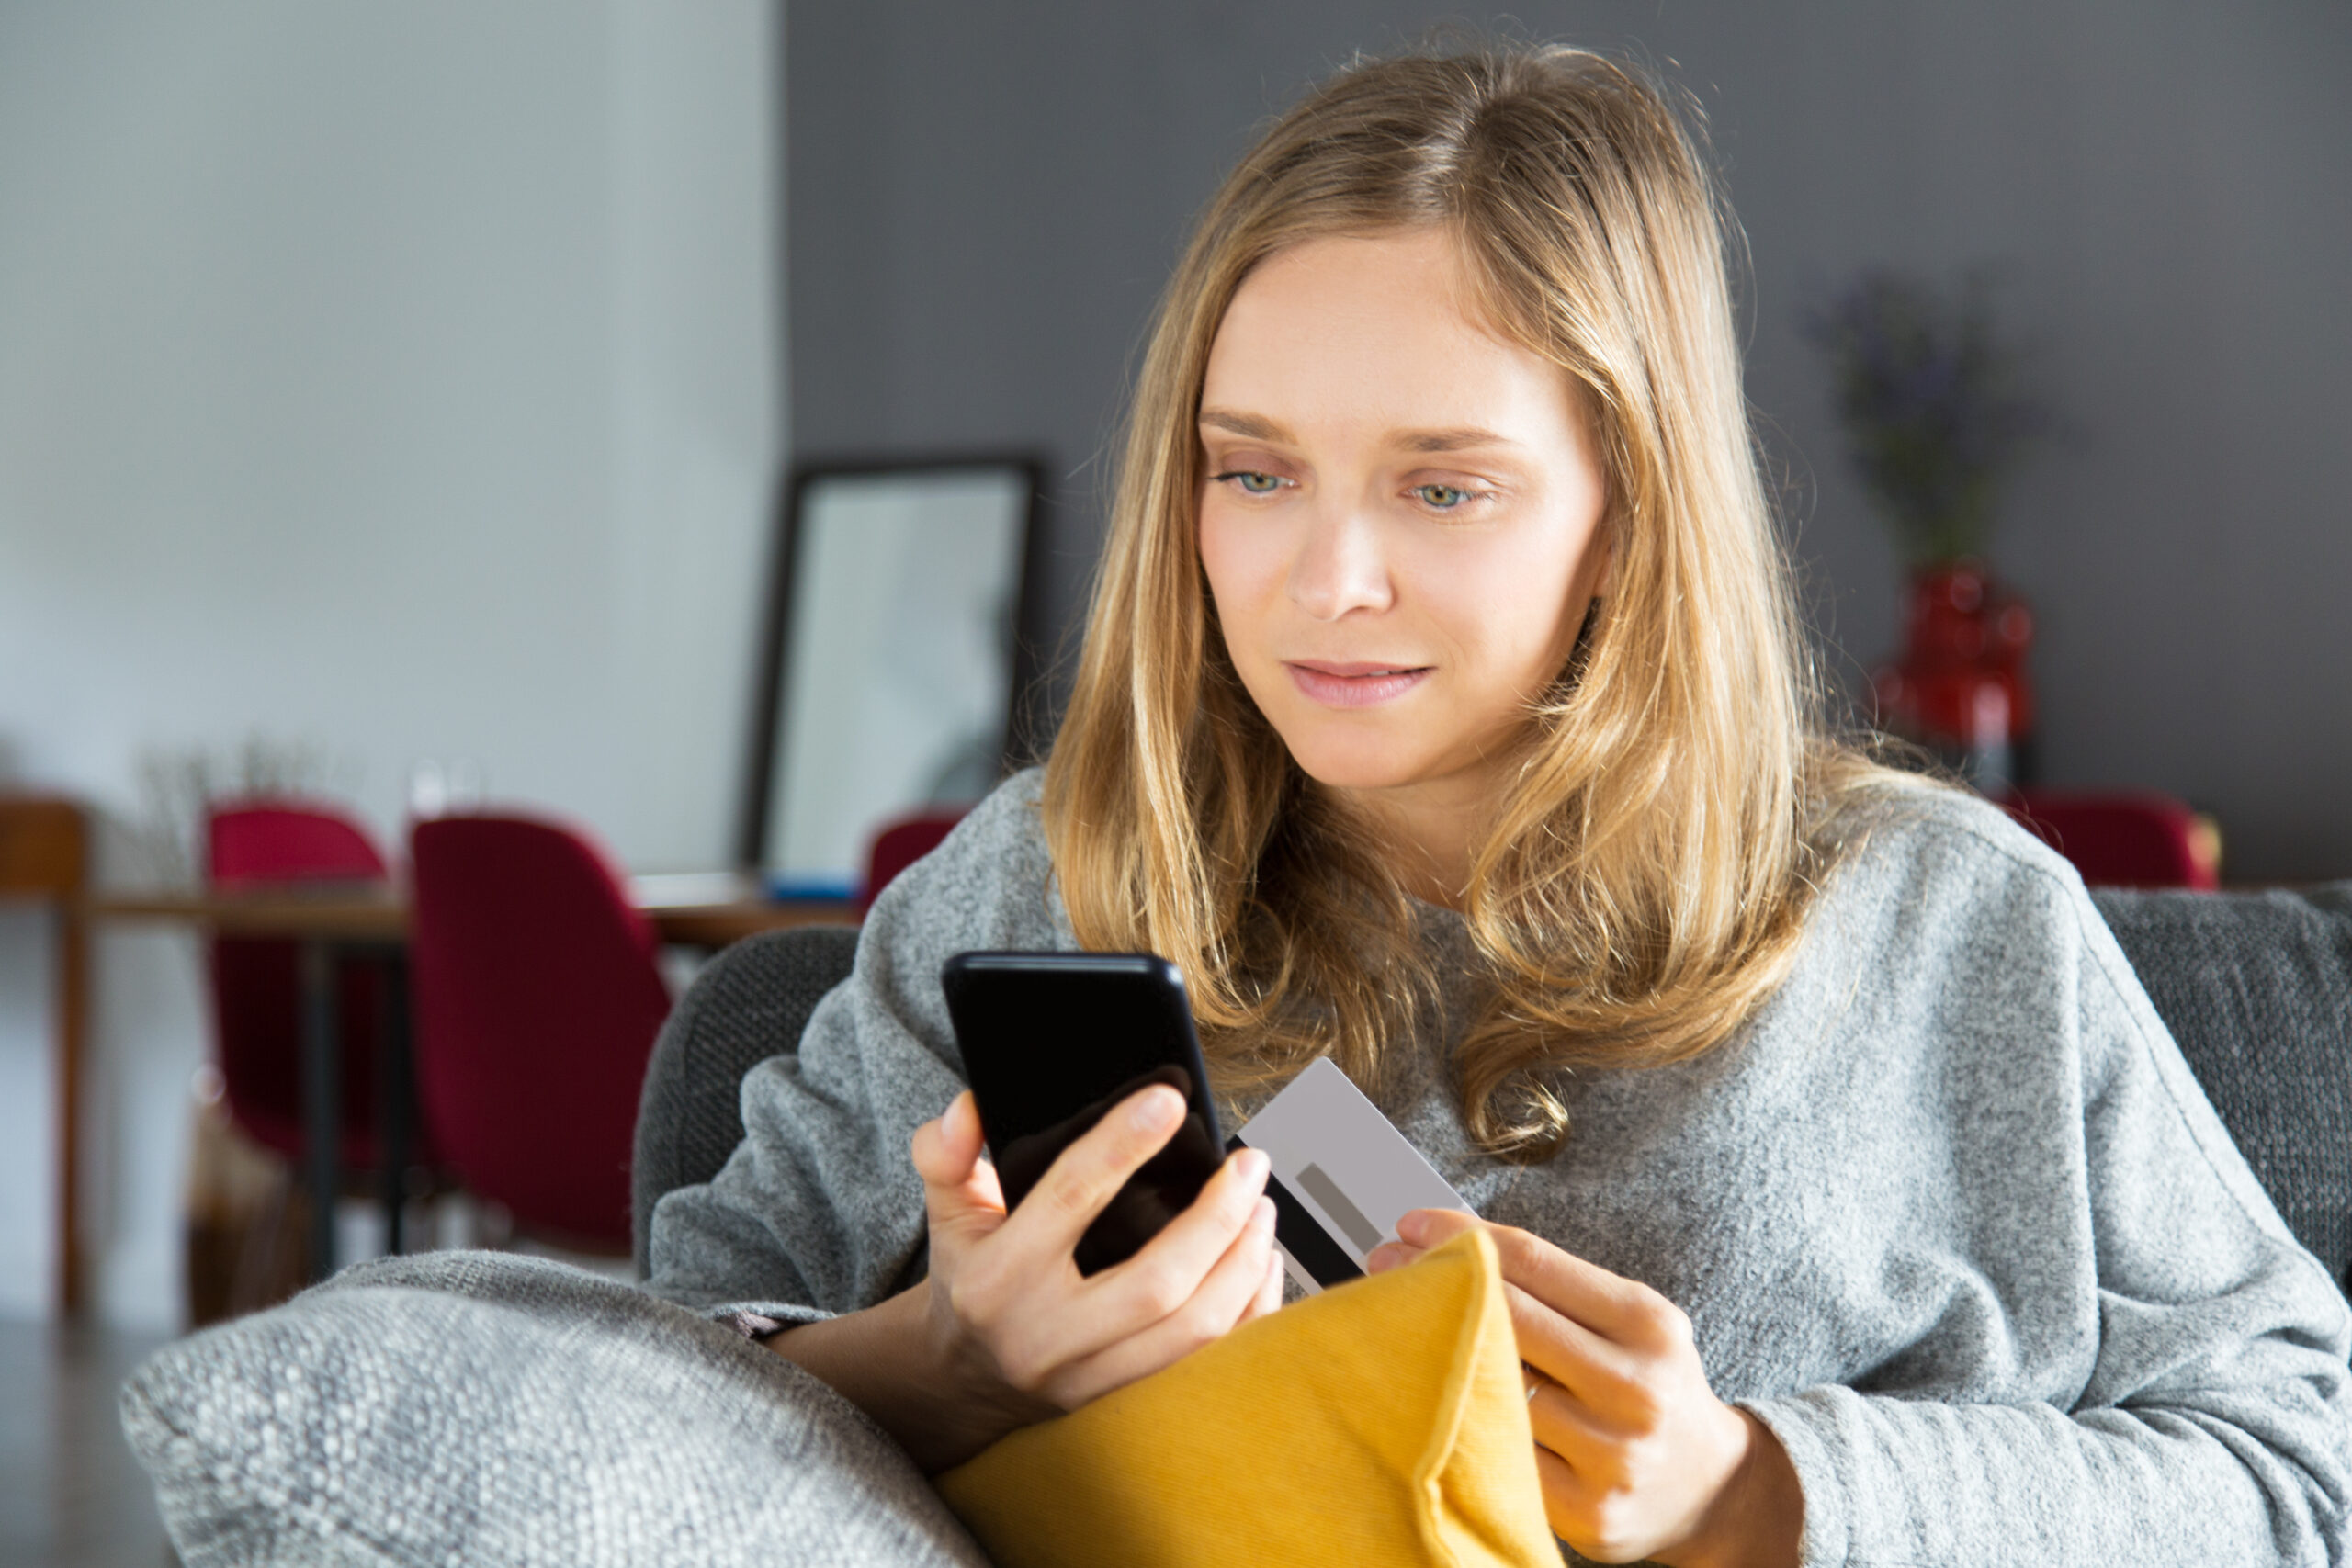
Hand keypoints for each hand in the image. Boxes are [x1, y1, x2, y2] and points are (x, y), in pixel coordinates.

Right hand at [900, 1085, 1281, 1468]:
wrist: (967, 1378)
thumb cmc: (973, 1277)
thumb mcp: (947, 1211)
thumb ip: (946, 1153)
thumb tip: (971, 1107)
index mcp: (999, 1278)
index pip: (1070, 1199)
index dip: (1122, 1145)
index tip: (1170, 1099)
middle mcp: (1046, 1337)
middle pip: (1155, 1282)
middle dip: (1217, 1217)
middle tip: (1249, 1163)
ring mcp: (1090, 1381)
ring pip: (1193, 1331)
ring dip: (1242, 1263)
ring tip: (1261, 1207)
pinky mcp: (1128, 1406)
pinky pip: (1211, 1365)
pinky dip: (1250, 1311)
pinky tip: (1261, 1262)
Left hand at [1367, 1211, 1798, 1566]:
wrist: (1712, 1490)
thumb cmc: (1652, 1387)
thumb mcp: (1633, 1323)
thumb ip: (1558, 1288)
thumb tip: (1453, 1246)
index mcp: (1647, 1324)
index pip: (1532, 1262)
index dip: (1460, 1236)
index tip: (1411, 1225)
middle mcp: (1634, 1389)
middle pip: (1506, 1318)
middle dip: (1433, 1281)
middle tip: (1386, 1264)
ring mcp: (1610, 1456)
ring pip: (1493, 1389)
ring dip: (1435, 1351)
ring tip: (1397, 1326)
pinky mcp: (1585, 1514)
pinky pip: (1500, 1455)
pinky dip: (1459, 1421)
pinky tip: (1430, 1398)